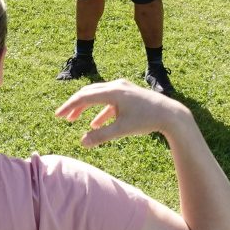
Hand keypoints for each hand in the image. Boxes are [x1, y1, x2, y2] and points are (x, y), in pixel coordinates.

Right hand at [55, 80, 189, 148]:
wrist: (171, 114)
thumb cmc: (147, 120)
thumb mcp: (122, 130)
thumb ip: (101, 136)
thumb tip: (82, 142)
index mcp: (113, 92)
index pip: (84, 97)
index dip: (69, 106)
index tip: (58, 116)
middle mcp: (116, 86)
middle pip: (88, 93)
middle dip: (74, 105)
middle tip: (62, 117)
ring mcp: (123, 88)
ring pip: (97, 96)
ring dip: (85, 108)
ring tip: (74, 120)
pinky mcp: (128, 94)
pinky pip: (108, 100)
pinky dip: (99, 111)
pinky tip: (95, 123)